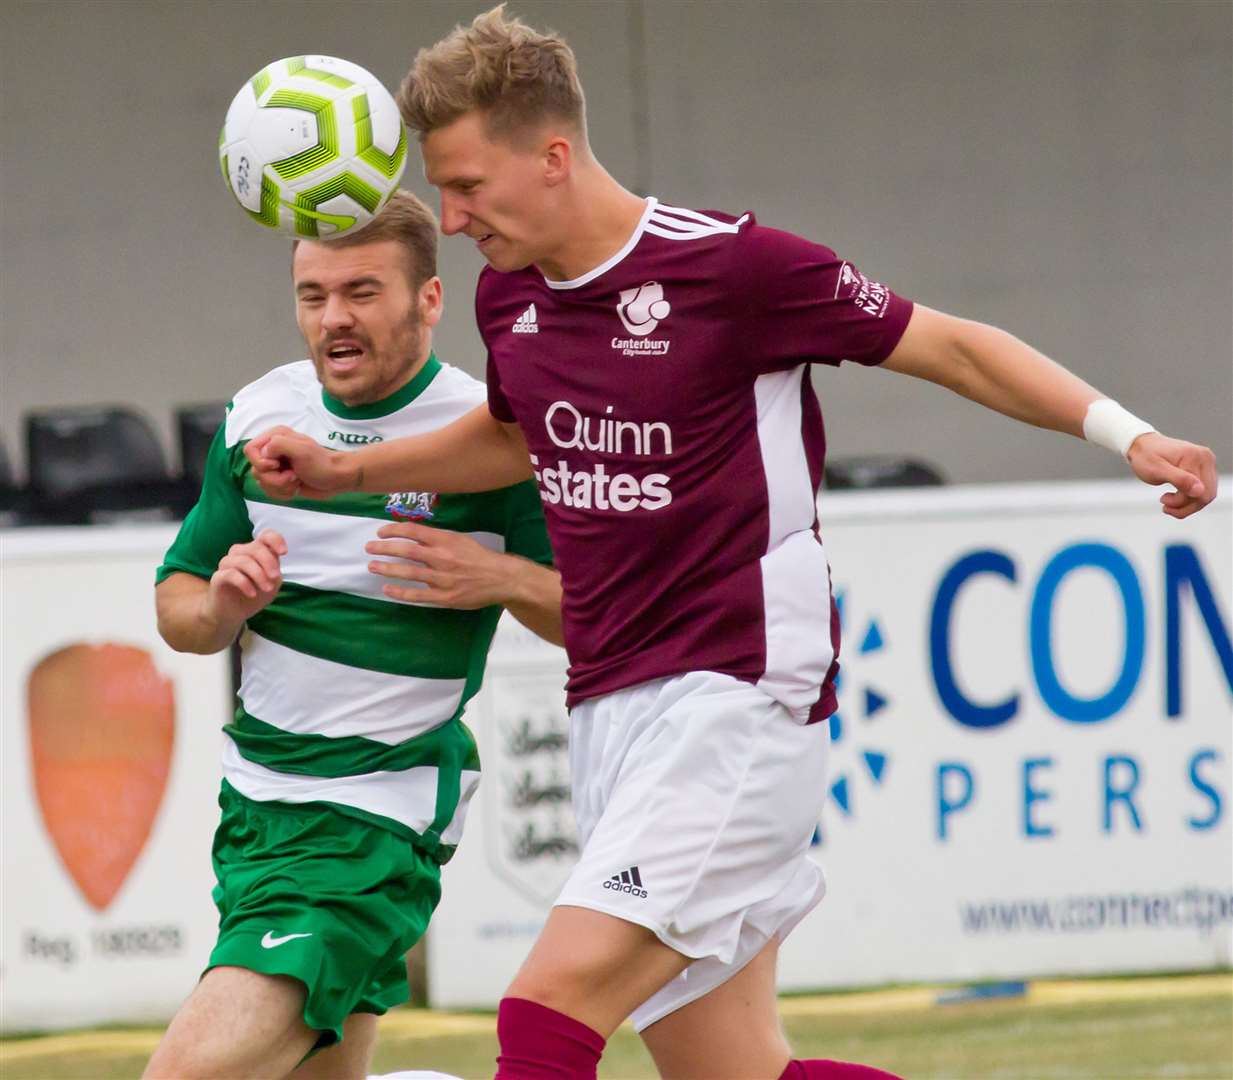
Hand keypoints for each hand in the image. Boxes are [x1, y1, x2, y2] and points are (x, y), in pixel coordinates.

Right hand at [205, 530, 286, 626]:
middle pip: (256, 548)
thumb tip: (276, 557)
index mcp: (255, 551)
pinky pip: (231, 574)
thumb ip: (275, 568)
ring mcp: (227, 564)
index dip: (276, 540)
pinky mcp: (218, 577)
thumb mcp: (272, 582)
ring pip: (244, 561)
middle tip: (275, 578)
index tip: (284, 553)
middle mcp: (239, 553)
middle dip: (269, 562)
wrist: (233, 614)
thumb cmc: (255, 594)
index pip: (265, 535)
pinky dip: (245, 583)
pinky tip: (252, 594)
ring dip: (259, 575)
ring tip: (267, 589)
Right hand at [244, 426, 354, 500]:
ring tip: (296, 481)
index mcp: (275, 437)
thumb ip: (278, 445)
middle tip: (293, 476)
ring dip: (280, 487)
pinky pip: (269, 491)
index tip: (278, 466)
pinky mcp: (280, 479)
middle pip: (255, 470)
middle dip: (274, 479)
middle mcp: (273, 450)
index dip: (260, 462)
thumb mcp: (302, 450)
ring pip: (262, 482)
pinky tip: (296, 488)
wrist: (336, 479)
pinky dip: (283, 493)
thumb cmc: (322, 464)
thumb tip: (264, 453)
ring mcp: (276, 466)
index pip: (250, 450)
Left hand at [366, 521, 513, 607]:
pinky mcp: (445, 597)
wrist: (502, 578)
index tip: (381, 532)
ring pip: (408, 572)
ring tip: (372, 566)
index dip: (393, 530)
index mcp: (446, 540)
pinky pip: (418, 595)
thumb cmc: (480, 557)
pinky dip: (400, 592)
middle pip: (406, 550)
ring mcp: (442, 578)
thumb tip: (414, 537)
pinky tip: (387, 588)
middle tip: (369, 548)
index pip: (413, 532)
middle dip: (384, 548)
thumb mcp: (460, 540)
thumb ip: (438, 539)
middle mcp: (442, 557)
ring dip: (387, 568)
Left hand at [1126, 432, 1217, 519]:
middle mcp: (1206, 458)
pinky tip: (1174, 499)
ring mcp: (1207, 463)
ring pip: (1206, 496)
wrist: (1142, 445)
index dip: (1181, 502)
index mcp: (1196, 456)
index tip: (1162, 500)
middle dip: (1185, 506)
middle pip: (1206, 495)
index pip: (1199, 492)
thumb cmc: (1146, 457)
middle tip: (1165, 506)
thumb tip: (1200, 491)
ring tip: (1167, 503)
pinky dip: (1189, 500)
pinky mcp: (1204, 469)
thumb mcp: (1157, 470)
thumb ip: (1179, 479)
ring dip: (1187, 506)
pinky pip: (1202, 491)